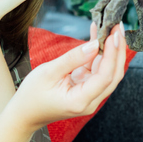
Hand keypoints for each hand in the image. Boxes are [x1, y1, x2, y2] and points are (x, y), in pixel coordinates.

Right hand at [10, 23, 128, 129]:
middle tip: (118, 27)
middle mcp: (90, 101)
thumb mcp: (49, 72)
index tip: (113, 35)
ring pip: (108, 72)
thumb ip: (73, 58)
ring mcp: (90, 95)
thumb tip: (95, 44)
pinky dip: (98, 53)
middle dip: (118, 50)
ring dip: (111, 50)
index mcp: (81, 101)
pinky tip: (96, 35)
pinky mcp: (86, 88)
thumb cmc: (32, 96)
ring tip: (111, 28)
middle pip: (113, 75)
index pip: (105, 77)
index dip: (112, 54)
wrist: (24, 114)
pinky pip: (97, 70)